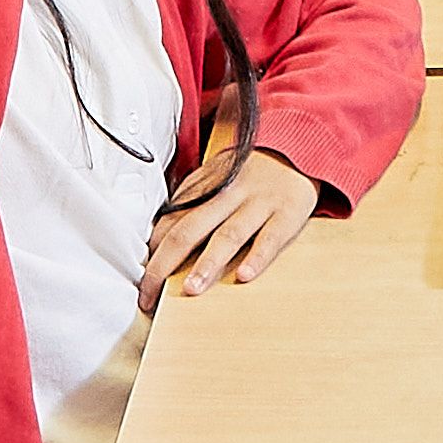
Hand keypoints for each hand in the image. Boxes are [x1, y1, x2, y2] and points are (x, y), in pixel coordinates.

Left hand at [148, 146, 329, 297]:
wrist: (300, 149)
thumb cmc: (252, 172)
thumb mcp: (218, 176)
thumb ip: (191, 201)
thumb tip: (158, 236)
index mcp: (208, 187)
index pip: (171, 220)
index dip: (153, 251)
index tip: (142, 280)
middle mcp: (230, 195)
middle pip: (190, 229)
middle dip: (166, 264)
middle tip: (151, 293)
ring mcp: (259, 204)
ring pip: (229, 235)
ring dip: (208, 263)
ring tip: (192, 288)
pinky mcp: (288, 213)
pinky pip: (271, 238)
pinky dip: (257, 257)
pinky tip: (244, 276)